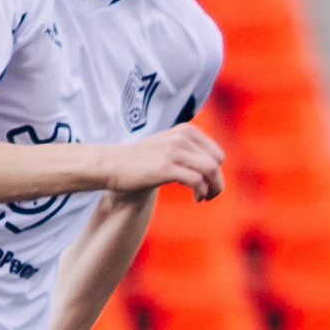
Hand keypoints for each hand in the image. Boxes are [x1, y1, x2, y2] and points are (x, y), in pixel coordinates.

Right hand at [106, 125, 224, 199]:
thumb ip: (187, 150)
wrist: (113, 165)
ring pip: (210, 170)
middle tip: (210, 195)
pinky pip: (197, 181)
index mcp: (185, 131)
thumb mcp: (167, 145)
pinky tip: (195, 198)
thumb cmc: (140, 160)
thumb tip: (213, 165)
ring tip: (204, 198)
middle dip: (217, 181)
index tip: (207, 184)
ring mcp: (174, 151)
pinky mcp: (166, 167)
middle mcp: (182, 137)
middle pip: (216, 162)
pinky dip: (200, 192)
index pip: (216, 153)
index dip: (216, 171)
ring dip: (213, 188)